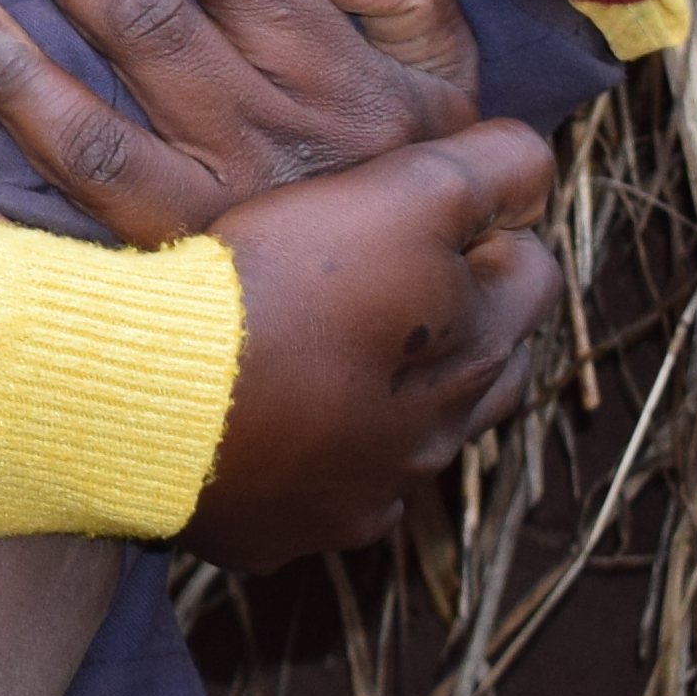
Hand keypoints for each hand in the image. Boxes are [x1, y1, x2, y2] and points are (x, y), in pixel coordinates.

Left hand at [0, 0, 487, 240]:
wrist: (430, 325)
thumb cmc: (416, 172)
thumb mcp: (447, 79)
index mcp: (339, 86)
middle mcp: (271, 149)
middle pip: (149, 30)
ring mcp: (217, 224)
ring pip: (96, 140)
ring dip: (10, 66)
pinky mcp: (178, 288)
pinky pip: (78, 259)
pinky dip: (5, 236)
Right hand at [179, 120, 566, 567]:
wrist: (161, 392)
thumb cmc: (282, 283)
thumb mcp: (405, 192)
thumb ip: (490, 169)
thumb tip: (534, 166)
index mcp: (476, 349)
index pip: (535, 274)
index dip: (490, 228)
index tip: (425, 208)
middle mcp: (439, 434)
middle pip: (488, 371)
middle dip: (457, 324)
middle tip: (385, 278)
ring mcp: (367, 492)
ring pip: (408, 440)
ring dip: (386, 400)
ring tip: (321, 352)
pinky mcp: (290, 529)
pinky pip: (318, 492)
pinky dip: (303, 459)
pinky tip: (254, 420)